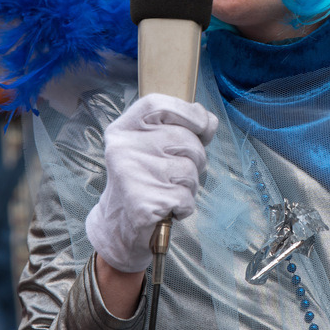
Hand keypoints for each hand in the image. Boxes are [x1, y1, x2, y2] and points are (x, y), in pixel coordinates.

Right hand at [86, 93, 217, 272]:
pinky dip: (184, 206)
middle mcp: (124, 148)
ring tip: (168, 189)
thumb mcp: (155, 145)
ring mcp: (132, 174)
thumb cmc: (145, 179)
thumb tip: (209, 121)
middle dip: (195, 158)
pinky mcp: (143, 203)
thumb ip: (180, 127)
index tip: (201, 127)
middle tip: (177, 172)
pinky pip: (186, 198)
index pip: (160, 104)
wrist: (120, 224)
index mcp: (124, 129)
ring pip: (190, 171)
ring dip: (189, 185)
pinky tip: (167, 207)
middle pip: (185, 140)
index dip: (189, 113)